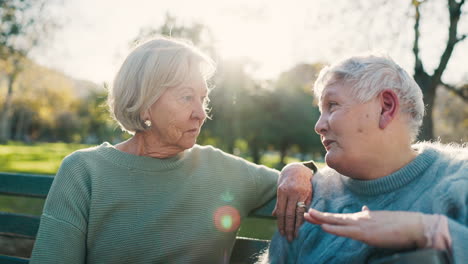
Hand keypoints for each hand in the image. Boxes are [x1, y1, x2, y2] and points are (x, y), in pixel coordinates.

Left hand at [273, 163, 312, 241]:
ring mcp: (302, 193)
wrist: (298, 169)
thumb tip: (275, 216)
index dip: (281, 224)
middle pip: (290, 214)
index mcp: (282, 191)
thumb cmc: (287, 181)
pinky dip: (305, 218)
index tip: (281, 233)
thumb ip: (279, 203)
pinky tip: (303, 226)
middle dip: (289, 228)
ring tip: (296, 235)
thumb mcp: (280, 189)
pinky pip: (307, 209)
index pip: (281, 212)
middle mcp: (292, 193)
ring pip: (299, 213)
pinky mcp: (310, 194)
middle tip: (289, 238)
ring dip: (297, 226)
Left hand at [304, 206, 426, 248]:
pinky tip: (323, 226)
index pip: (342, 218)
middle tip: (305, 213)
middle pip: (335, 218)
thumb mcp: (383, 219)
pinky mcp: (366, 233)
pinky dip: (333, 228)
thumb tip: (364, 210)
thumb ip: (371, 215)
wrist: (416, 226)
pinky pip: (346, 231)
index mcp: (364, 217)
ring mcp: (363, 225)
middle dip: (319, 215)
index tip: (315, 214)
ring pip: (337, 222)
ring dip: (321, 219)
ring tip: (308, 215)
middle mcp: (361, 219)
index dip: (328, 216)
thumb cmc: (402, 224)